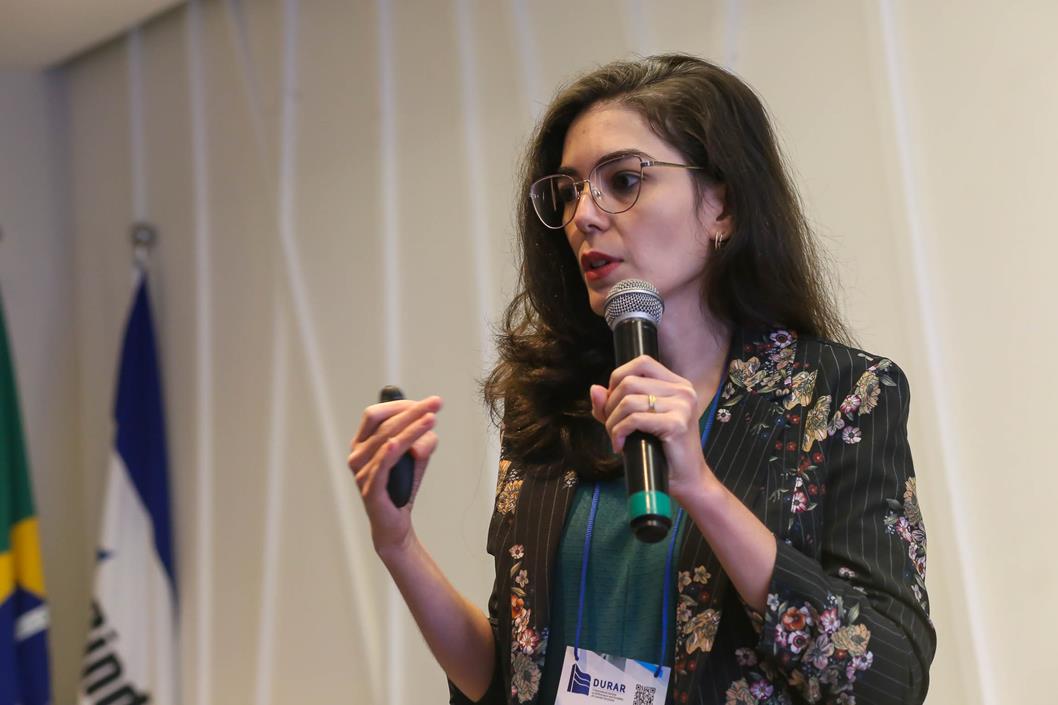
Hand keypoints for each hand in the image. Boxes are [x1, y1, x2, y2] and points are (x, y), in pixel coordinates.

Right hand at [348, 395, 441, 555]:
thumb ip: (421, 440)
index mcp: (362, 444)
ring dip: (411, 429)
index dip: (400, 405)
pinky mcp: (370, 490)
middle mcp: (357, 455)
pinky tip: (396, 443)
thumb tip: (428, 425)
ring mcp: (361, 473)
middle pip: (384, 425)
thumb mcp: (415, 458)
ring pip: (386, 442)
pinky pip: (380, 468)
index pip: (376, 415)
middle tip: (436, 403)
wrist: (395, 525)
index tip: (426, 403)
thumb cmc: (401, 488)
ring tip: (431, 419)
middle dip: (412, 412)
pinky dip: (388, 454)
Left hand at [589, 356, 714, 502]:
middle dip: (610, 406)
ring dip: (612, 422)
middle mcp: (683, 390)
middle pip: (629, 382)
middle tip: (611, 427)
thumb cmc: (661, 451)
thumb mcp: (635, 423)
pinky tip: (620, 446)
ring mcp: (682, 406)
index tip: (613, 404)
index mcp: (677, 384)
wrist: (686, 480)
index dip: (618, 379)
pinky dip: (618, 432)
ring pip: (628, 400)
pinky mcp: (677, 424)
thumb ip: (614, 405)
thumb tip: (595, 389)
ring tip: (616, 438)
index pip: (641, 362)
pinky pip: (634, 419)